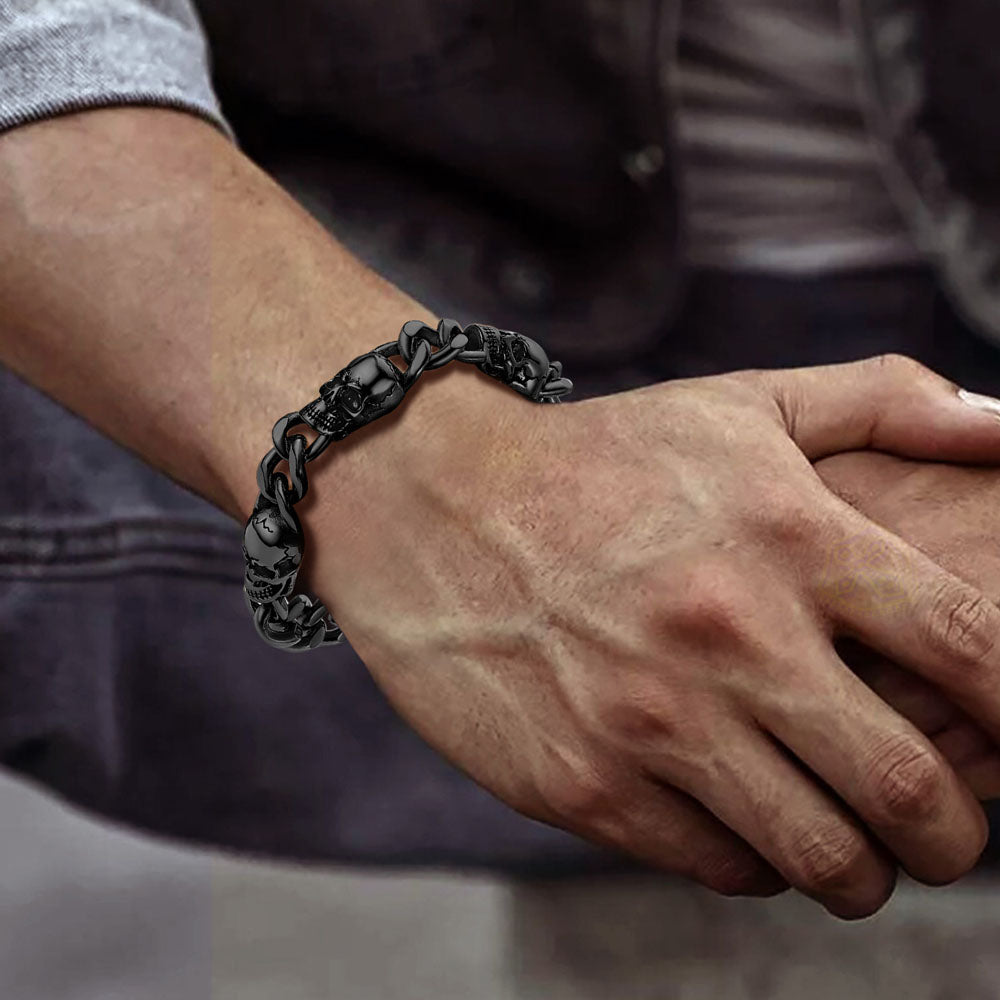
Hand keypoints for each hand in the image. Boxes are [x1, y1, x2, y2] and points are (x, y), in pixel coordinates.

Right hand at [292, 354, 999, 918]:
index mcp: (791, 538)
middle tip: (942, 833)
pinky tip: (739, 816)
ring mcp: (653, 721)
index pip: (975, 651)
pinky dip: (752, 859)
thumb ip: (886, 402)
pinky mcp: (584, 785)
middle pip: (912, 793)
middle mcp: (731, 636)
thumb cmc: (597, 457)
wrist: (430, 500)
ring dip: (857, 868)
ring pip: (820, 859)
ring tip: (846, 842)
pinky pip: (717, 865)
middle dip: (954, 839)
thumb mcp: (739, 405)